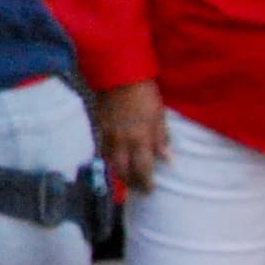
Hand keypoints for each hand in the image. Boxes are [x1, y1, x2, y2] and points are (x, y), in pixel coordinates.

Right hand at [90, 81, 168, 198]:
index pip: (143, 169)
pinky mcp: (98, 128)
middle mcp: (121, 142)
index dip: (146, 182)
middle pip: (123, 171)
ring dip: (119, 174)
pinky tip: (114, 160)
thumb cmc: (144, 93)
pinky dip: (109, 159)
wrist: (118, 75)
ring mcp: (107, 136)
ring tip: (126, 178)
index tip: (151, 189)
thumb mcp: (159, 115)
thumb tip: (167, 159)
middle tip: (138, 188)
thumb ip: (161, 138)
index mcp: (140, 139)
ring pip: (110, 163)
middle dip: (131, 183)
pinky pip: (102, 150)